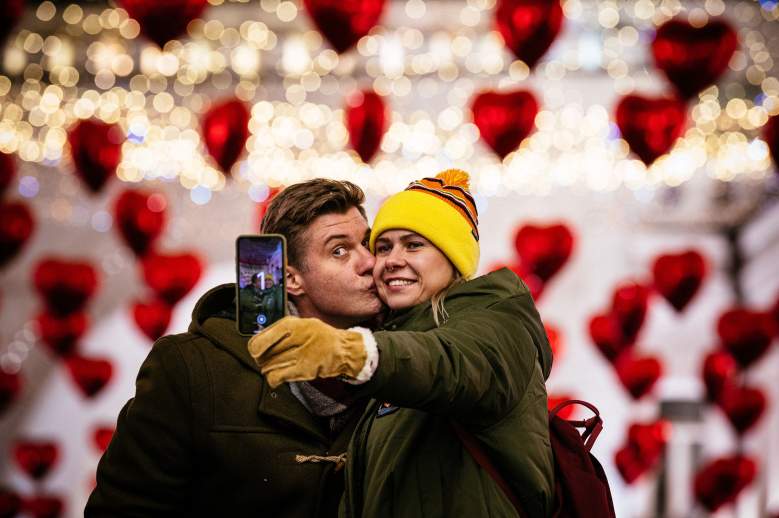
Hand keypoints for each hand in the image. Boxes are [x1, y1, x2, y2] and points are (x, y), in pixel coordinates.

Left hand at [247, 316, 368, 387]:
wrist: (344, 349)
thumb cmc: (322, 337)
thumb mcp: (302, 324)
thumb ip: (281, 331)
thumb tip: (260, 342)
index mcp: (291, 324)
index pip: (260, 338)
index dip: (255, 348)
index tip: (256, 351)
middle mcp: (293, 337)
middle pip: (263, 354)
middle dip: (262, 359)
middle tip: (265, 360)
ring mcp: (299, 354)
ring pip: (268, 366)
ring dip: (268, 369)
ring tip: (273, 367)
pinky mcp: (303, 369)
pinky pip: (277, 377)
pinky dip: (273, 379)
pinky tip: (276, 377)